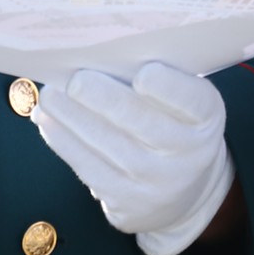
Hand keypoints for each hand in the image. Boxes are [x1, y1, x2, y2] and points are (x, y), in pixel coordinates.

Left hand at [33, 61, 233, 254]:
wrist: (187, 191)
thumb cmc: (176, 124)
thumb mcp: (185, 102)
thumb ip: (159, 78)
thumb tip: (97, 52)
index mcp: (206, 117)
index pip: (192, 101)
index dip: (169, 89)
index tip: (144, 73)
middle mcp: (188, 153)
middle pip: (144, 123)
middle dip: (106, 100)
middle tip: (75, 80)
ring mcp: (157, 182)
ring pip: (109, 146)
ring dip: (72, 118)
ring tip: (49, 95)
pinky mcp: (128, 203)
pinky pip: (89, 169)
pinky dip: (64, 142)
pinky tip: (47, 120)